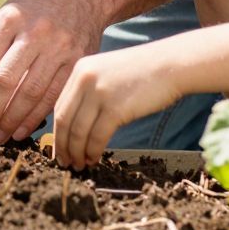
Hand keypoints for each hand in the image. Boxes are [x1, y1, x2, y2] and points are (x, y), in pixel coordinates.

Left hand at [0, 0, 106, 145]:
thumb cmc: (35, 9)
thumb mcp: (9, 15)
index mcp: (10, 19)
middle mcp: (35, 32)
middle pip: (5, 82)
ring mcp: (59, 47)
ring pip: (29, 93)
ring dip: (10, 121)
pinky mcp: (78, 61)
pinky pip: (53, 96)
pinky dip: (34, 118)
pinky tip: (20, 131)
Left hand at [50, 45, 182, 169]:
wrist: (171, 65)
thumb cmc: (143, 72)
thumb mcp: (107, 73)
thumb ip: (89, 91)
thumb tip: (76, 124)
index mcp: (80, 70)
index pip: (59, 106)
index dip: (57, 132)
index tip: (59, 148)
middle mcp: (84, 79)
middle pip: (64, 120)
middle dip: (63, 146)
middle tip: (65, 163)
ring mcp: (99, 93)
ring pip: (78, 132)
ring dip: (77, 152)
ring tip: (80, 164)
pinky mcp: (115, 108)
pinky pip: (97, 137)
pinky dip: (93, 151)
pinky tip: (95, 158)